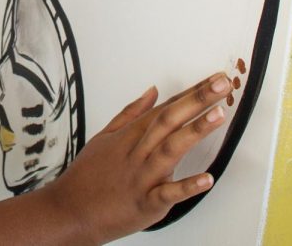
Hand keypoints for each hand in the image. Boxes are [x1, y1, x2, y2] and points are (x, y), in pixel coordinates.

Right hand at [45, 72, 231, 244]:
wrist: (70, 211)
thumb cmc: (87, 176)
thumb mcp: (105, 136)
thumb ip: (131, 113)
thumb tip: (152, 91)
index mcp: (129, 136)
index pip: (165, 108)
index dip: (191, 93)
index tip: (212, 80)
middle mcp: (137, 153)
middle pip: (169, 120)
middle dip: (197, 100)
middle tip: (221, 84)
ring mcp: (142, 177)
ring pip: (170, 150)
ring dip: (195, 131)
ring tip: (218, 115)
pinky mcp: (146, 204)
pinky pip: (168, 193)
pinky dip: (187, 186)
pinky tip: (207, 178)